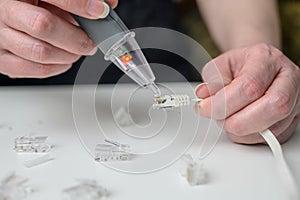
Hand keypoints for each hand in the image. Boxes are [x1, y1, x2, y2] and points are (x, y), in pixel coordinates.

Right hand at [0, 0, 117, 77]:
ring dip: (69, 55)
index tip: (101, 11)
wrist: (4, 15)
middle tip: (91, 41)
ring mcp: (1, 38)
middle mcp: (4, 13)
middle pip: (44, 26)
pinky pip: (37, 70)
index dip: (80, 5)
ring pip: (41, 52)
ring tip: (77, 50)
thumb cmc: (30, 5)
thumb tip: (107, 4)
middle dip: (77, 38)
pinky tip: (65, 59)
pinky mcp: (3, 61)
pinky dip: (59, 67)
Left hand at [195, 43, 299, 143]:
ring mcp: (295, 99)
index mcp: (266, 59)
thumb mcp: (220, 66)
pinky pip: (276, 137)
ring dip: (243, 132)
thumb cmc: (240, 66)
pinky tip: (241, 126)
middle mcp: (287, 78)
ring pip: (275, 127)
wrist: (256, 66)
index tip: (205, 109)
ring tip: (228, 120)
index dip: (224, 103)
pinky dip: (251, 137)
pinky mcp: (294, 118)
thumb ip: (212, 81)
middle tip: (220, 119)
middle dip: (238, 121)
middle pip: (273, 107)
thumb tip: (205, 97)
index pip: (250, 86)